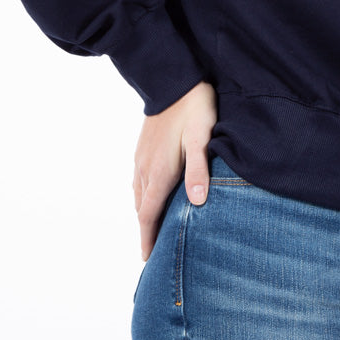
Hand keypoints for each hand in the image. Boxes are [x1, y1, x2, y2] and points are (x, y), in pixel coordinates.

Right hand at [132, 80, 217, 259]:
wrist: (172, 80)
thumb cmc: (193, 109)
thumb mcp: (201, 139)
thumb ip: (198, 170)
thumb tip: (196, 203)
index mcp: (159, 173)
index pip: (149, 215)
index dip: (149, 238)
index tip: (148, 260)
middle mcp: (145, 170)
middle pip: (142, 210)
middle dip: (147, 232)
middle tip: (153, 253)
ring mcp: (141, 159)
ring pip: (139, 196)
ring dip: (144, 215)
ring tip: (152, 231)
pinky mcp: (142, 149)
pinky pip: (138, 181)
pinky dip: (143, 197)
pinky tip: (150, 197)